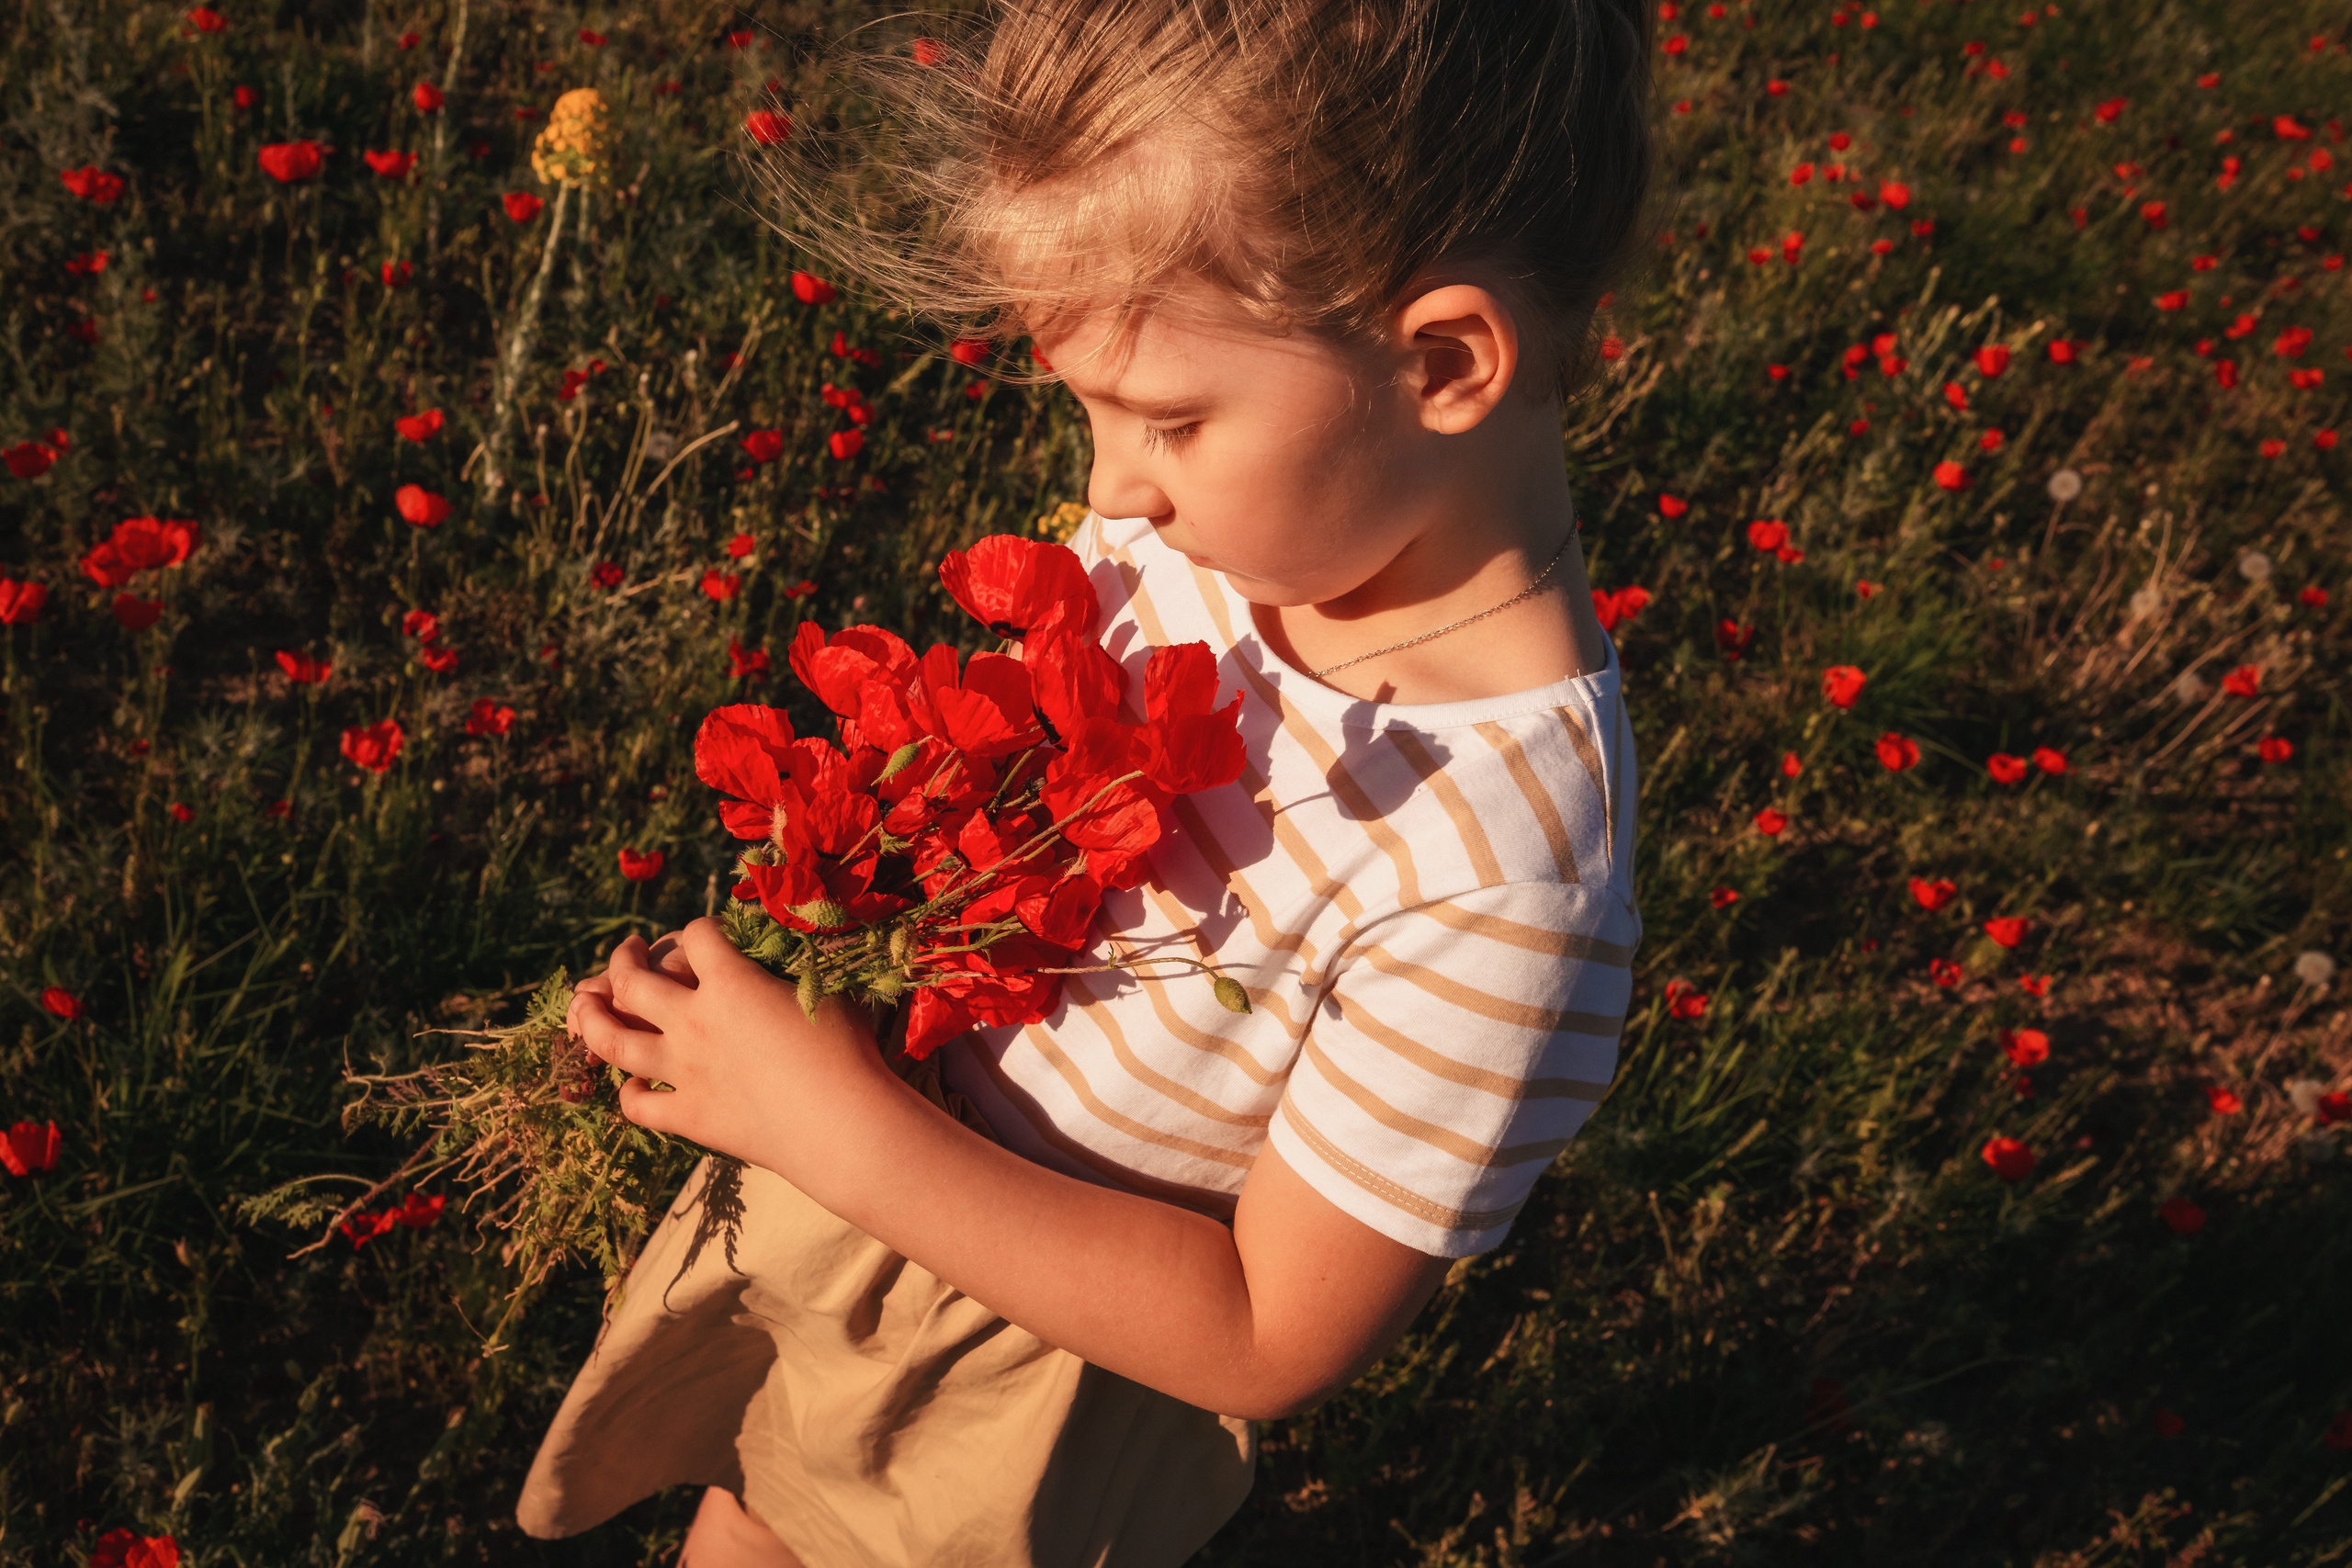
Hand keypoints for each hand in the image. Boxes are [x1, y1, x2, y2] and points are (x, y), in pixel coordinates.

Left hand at [565, 918, 888, 1172]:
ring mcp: (683, 1071)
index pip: (696, 934)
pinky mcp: (688, 1117)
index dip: (701, 928)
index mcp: (731, 983)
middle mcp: (694, 1021)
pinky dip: (629, 1090)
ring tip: (590, 1004)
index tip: (710, 934)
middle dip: (623, 958)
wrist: (843, 1126)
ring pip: (613, 1040)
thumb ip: (798, 966)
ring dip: (594, 1018)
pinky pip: (637, 1103)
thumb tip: (796, 944)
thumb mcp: (827, 992)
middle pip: (631, 980)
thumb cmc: (849, 1053)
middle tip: (630, 951)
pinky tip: (634, 1080)